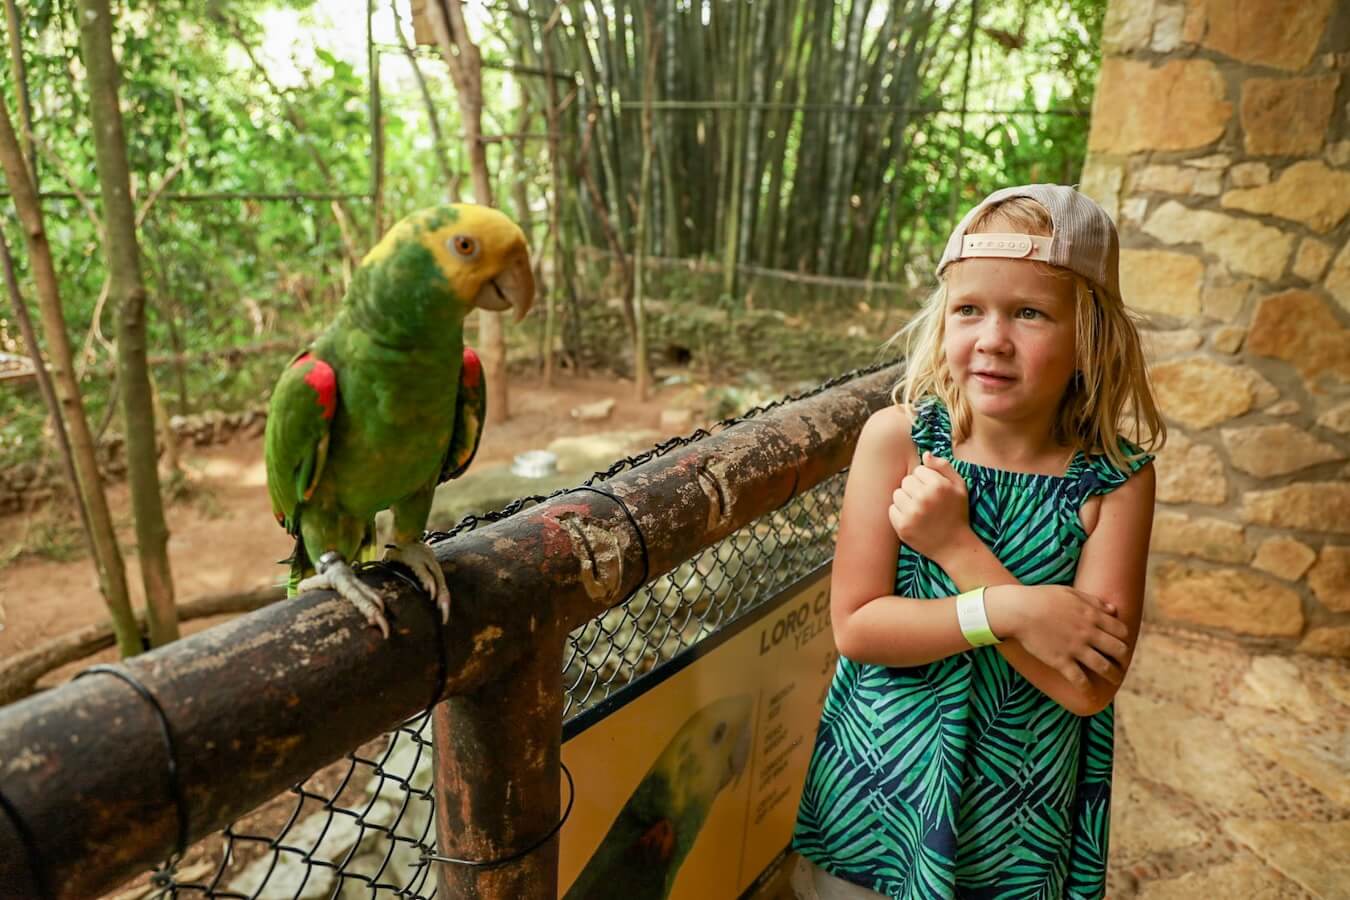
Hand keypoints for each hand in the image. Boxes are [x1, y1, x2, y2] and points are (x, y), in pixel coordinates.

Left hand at [888, 451, 970, 559]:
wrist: (954, 546)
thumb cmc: (957, 513)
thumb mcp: (959, 486)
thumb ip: (943, 466)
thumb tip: (925, 454)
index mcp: (938, 485)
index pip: (918, 470)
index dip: (926, 480)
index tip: (934, 492)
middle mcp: (924, 498)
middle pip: (906, 480)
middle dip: (914, 489)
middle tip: (926, 502)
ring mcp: (912, 513)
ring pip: (897, 494)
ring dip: (906, 500)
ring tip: (919, 510)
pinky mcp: (902, 526)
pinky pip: (892, 509)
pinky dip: (900, 514)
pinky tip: (913, 520)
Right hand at [985, 584, 1130, 689]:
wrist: (1018, 610)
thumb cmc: (1041, 598)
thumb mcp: (1071, 593)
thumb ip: (1094, 602)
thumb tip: (1113, 610)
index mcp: (1092, 615)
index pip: (1121, 631)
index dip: (1123, 638)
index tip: (1120, 643)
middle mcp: (1088, 633)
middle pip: (1118, 650)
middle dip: (1122, 659)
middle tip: (1120, 663)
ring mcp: (1075, 648)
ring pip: (1104, 667)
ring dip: (1113, 676)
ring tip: (1115, 681)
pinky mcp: (1060, 661)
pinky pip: (1079, 680)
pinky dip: (1087, 689)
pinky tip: (1090, 694)